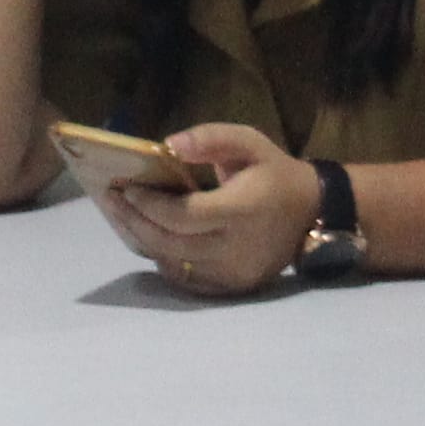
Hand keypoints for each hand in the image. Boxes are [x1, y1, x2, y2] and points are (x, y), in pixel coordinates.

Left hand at [92, 121, 328, 295]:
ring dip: (144, 241)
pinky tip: (152, 238)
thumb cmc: (273, 172)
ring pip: (174, 264)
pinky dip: (165, 259)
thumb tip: (167, 145)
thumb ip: (209, 138)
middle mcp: (237, 248)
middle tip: (113, 202)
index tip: (125, 188)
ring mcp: (234, 273)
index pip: (183, 215)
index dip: (149, 204)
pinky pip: (186, 279)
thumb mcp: (248, 141)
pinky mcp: (233, 287)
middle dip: (135, 222)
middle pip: (170, 243)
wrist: (312, 211)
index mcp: (242, 210)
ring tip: (126, 217)